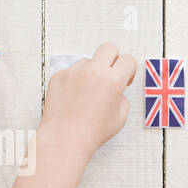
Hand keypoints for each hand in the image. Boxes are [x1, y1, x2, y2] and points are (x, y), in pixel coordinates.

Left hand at [39, 42, 136, 159]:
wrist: (64, 139)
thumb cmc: (91, 132)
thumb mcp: (120, 117)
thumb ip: (121, 96)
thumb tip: (116, 89)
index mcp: (112, 80)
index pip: (128, 59)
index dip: (128, 70)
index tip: (124, 78)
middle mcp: (93, 71)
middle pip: (109, 48)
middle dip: (112, 59)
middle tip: (109, 75)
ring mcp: (73, 72)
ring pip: (87, 61)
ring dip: (90, 73)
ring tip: (86, 95)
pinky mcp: (58, 76)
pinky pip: (70, 72)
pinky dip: (73, 82)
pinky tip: (73, 99)